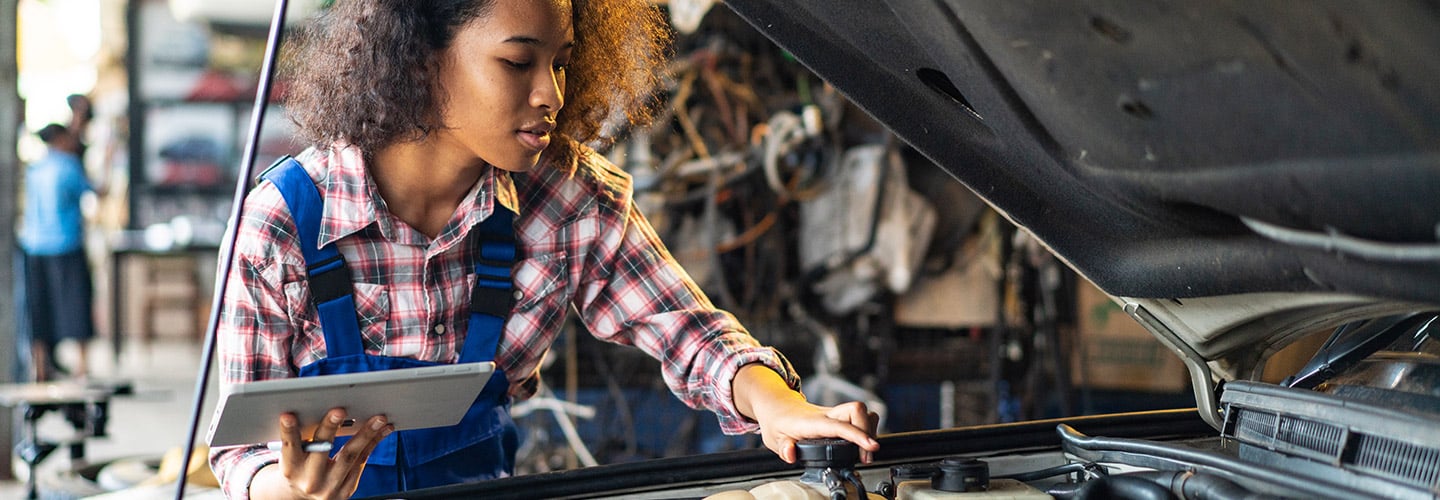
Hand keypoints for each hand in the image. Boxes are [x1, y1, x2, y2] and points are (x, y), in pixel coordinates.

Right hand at [252, 408, 391, 498]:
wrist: (305, 496)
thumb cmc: (300, 467)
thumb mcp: (294, 455)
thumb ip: (303, 436)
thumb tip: (322, 407)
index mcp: (291, 469)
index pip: (289, 447)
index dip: (288, 431)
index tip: (288, 416)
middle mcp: (310, 480)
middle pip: (323, 449)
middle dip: (331, 427)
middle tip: (339, 409)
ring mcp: (330, 487)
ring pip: (350, 455)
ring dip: (367, 433)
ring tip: (379, 418)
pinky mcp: (347, 490)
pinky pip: (362, 461)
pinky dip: (373, 442)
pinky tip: (383, 430)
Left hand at [732, 365, 879, 463]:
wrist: (778, 407)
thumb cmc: (778, 422)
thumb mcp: (774, 439)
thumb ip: (784, 448)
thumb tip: (790, 454)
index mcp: (814, 421)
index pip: (840, 425)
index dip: (857, 435)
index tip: (870, 446)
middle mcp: (828, 415)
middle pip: (857, 410)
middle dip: (868, 431)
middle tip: (865, 455)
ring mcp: (835, 414)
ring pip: (862, 412)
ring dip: (869, 430)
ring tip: (866, 450)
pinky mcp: (839, 417)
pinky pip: (860, 417)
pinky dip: (866, 429)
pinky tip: (862, 443)